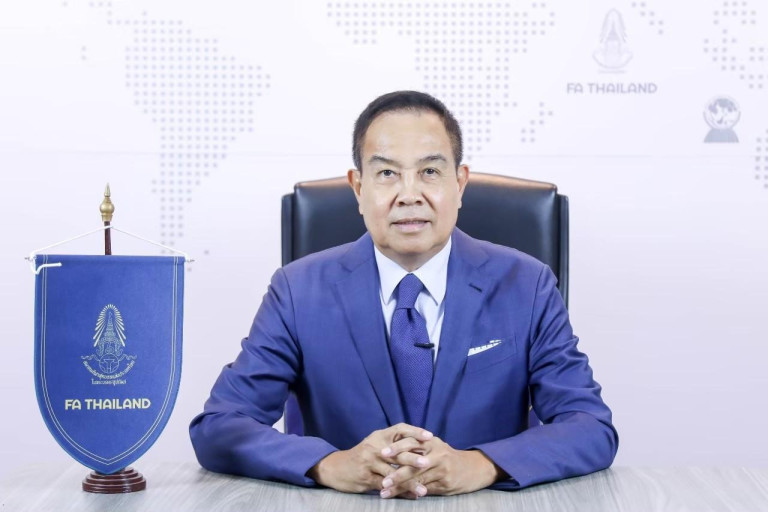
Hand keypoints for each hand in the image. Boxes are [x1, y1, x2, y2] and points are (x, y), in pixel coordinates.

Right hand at [307, 423, 432, 492]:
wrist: (336, 467)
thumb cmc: (362, 456)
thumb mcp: (375, 444)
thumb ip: (394, 445)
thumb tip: (420, 447)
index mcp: (380, 436)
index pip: (400, 429)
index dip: (415, 431)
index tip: (430, 436)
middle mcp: (375, 447)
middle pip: (398, 452)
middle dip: (413, 458)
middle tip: (428, 463)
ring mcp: (369, 463)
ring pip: (393, 473)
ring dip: (409, 482)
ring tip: (423, 490)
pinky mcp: (365, 478)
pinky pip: (385, 485)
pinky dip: (399, 491)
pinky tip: (410, 496)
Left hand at [379, 436, 505, 497]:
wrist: (473, 467)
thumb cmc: (447, 457)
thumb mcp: (434, 447)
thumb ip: (417, 448)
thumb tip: (394, 454)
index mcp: (431, 442)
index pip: (410, 443)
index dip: (396, 448)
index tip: (381, 453)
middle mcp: (437, 453)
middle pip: (412, 463)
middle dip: (396, 473)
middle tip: (382, 481)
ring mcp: (441, 469)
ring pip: (417, 479)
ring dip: (399, 487)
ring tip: (385, 493)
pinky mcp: (445, 482)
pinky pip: (425, 488)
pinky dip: (412, 492)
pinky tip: (401, 496)